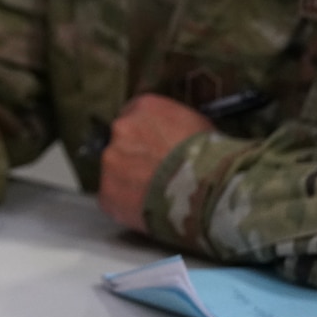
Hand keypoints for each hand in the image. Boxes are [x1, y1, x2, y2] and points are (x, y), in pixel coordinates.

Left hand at [98, 94, 212, 233]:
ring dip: (129, 179)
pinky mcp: (107, 193)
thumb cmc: (209, 153)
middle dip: (135, 155)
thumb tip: (169, 135)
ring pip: (115, 170)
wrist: (203, 186)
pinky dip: (126, 204)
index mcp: (143, 106)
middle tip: (156, 171)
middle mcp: (120, 129)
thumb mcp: (196, 123)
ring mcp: (110, 161)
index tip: (156, 147)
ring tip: (153, 193)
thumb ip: (171, 124)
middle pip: (122, 142)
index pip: (134, 116)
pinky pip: (113, 198)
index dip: (145, 134)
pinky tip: (146, 209)